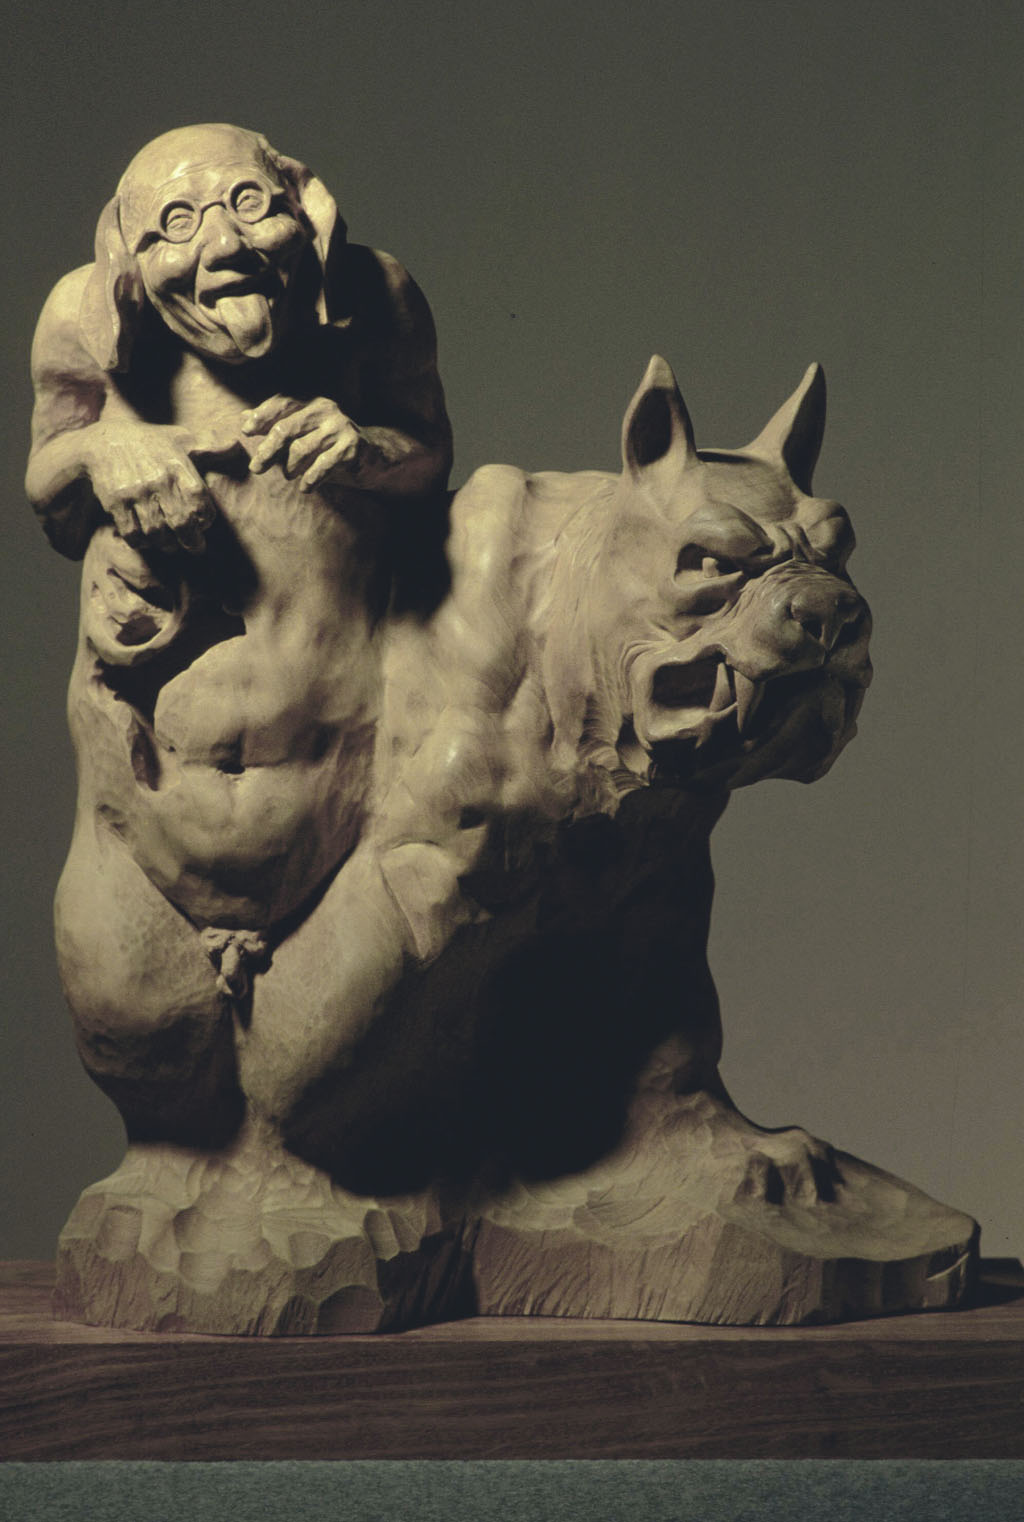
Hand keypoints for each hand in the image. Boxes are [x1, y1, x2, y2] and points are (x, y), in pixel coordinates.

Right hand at [83, 420, 238, 552]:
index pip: (199, 500)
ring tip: (171, 543)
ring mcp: (135, 493)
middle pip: (181, 523)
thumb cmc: (150, 443)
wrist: (105, 442)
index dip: (205, 518)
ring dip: (167, 544)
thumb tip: (235, 444)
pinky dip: (142, 542)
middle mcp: (158, 480)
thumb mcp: (180, 438)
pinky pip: (132, 533)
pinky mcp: (115, 503)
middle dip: (191, 541)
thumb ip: (209, 445)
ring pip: (157, 533)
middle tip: (196, 547)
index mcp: (177, 466)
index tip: (205, 524)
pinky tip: (147, 539)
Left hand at [242, 396, 368, 491]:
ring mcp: (339, 427)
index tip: (246, 431)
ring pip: (302, 449)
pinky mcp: (351, 446)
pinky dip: (311, 479)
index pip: (282, 403)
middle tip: (256, 468)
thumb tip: (243, 418)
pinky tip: (305, 487)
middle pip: (287, 428)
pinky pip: (323, 465)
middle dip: (268, 450)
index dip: (262, 416)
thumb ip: (275, 425)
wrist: (373, 457)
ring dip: (291, 467)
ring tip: (289, 475)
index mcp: (311, 402)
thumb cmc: (330, 446)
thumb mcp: (303, 433)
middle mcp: (325, 409)